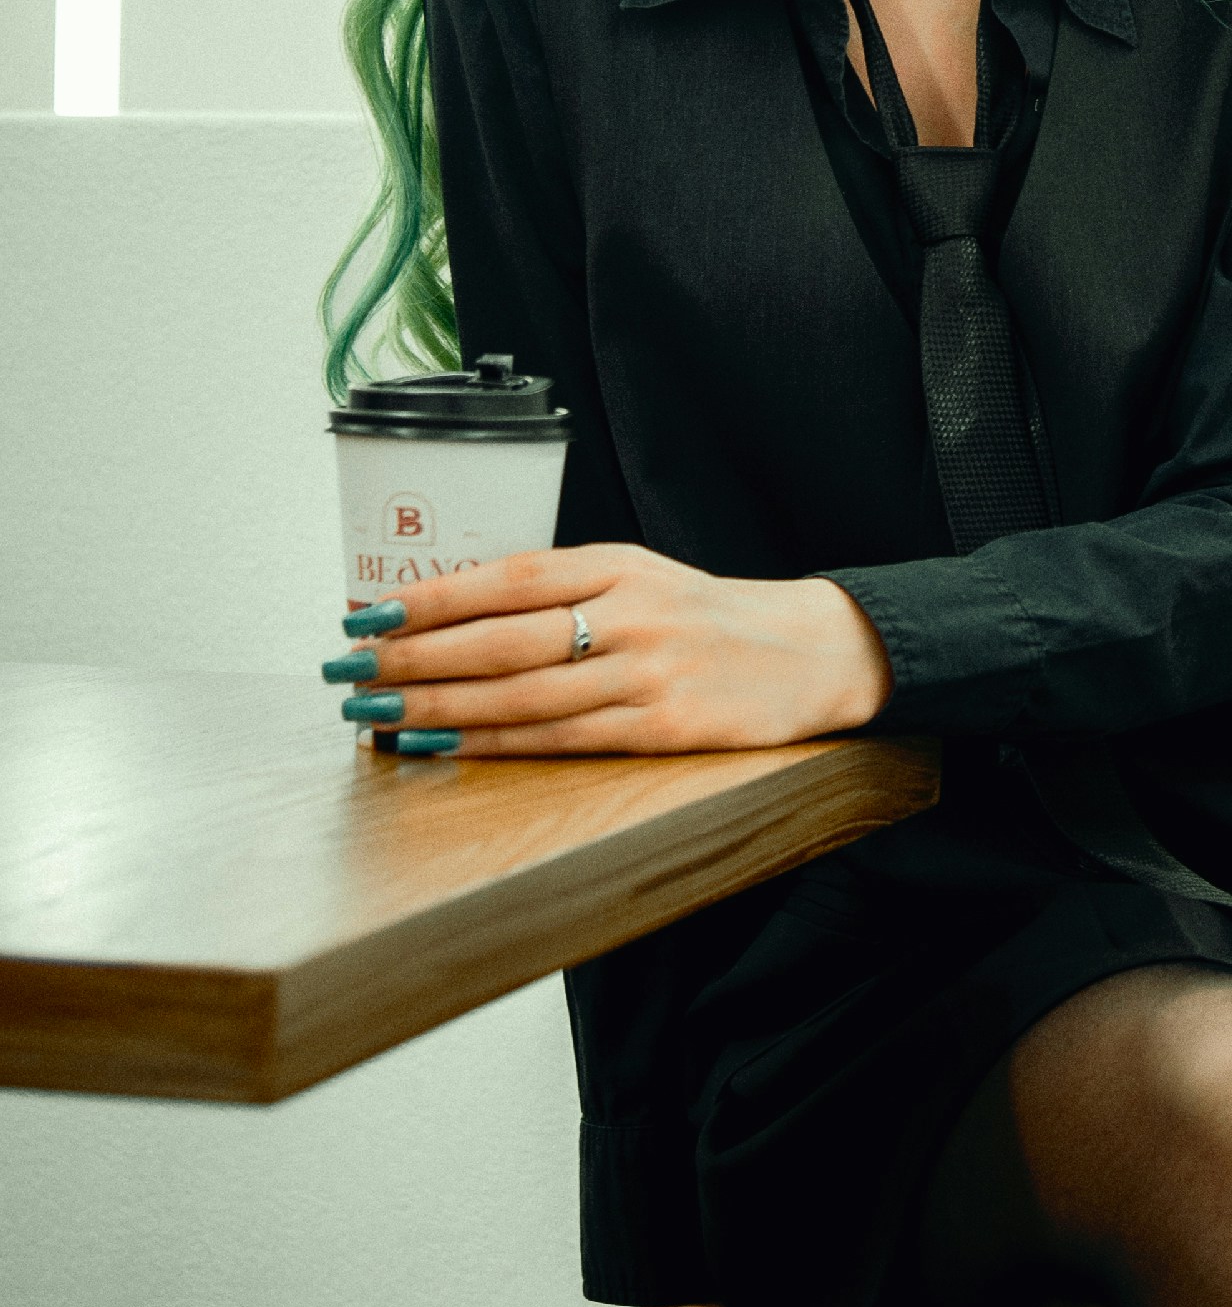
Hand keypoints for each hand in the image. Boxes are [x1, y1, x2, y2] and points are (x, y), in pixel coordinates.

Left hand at [338, 543, 892, 753]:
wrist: (810, 652)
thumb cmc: (707, 616)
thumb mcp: (641, 575)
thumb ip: (562, 589)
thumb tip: (452, 611)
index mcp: (618, 563)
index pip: (506, 577)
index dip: (430, 598)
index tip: (364, 614)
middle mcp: (630, 613)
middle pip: (501, 638)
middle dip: (412, 657)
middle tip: (347, 672)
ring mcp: (648, 673)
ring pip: (521, 693)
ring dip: (437, 704)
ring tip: (374, 715)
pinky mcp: (663, 730)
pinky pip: (560, 739)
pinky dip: (493, 743)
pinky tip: (443, 742)